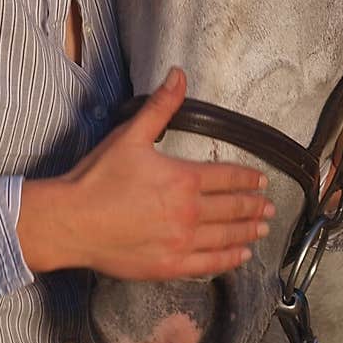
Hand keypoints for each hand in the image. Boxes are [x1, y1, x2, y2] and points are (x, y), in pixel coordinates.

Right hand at [17, 67, 274, 279]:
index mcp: (183, 179)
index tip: (260, 181)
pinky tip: (240, 256)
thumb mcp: (130, 135)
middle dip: (253, 206)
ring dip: (248, 232)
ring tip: (262, 229)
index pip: (226, 178)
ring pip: (225, 237)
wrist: (72, 221)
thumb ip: (160, 107)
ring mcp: (181, 243)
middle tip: (269, 206)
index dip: (247, 179)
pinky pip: (208, 264)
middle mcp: (189, 213)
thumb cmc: (99, 178)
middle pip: (231, 209)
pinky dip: (229, 259)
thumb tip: (178, 75)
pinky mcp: (169, 266)